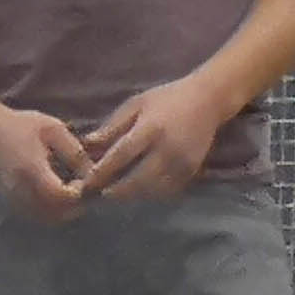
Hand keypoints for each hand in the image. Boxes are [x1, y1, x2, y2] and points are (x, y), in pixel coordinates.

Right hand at [0, 106, 91, 222]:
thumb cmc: (21, 125)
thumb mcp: (53, 130)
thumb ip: (75, 152)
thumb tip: (94, 174)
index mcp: (32, 169)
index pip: (61, 196)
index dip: (79, 193)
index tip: (85, 180)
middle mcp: (21, 190)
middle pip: (57, 213)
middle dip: (76, 205)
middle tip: (83, 189)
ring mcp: (13, 200)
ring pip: (48, 219)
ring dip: (64, 211)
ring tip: (71, 192)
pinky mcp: (11, 204)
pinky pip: (36, 217)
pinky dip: (51, 212)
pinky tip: (56, 196)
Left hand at [77, 77, 229, 202]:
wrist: (208, 100)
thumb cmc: (166, 99)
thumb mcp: (136, 104)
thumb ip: (113, 126)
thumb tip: (88, 145)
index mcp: (150, 128)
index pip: (121, 155)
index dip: (102, 171)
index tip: (87, 182)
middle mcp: (167, 149)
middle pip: (137, 179)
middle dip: (117, 191)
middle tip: (100, 194)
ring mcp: (181, 162)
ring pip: (152, 189)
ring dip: (132, 195)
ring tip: (117, 194)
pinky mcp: (191, 171)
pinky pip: (168, 190)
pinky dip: (151, 193)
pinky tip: (140, 191)